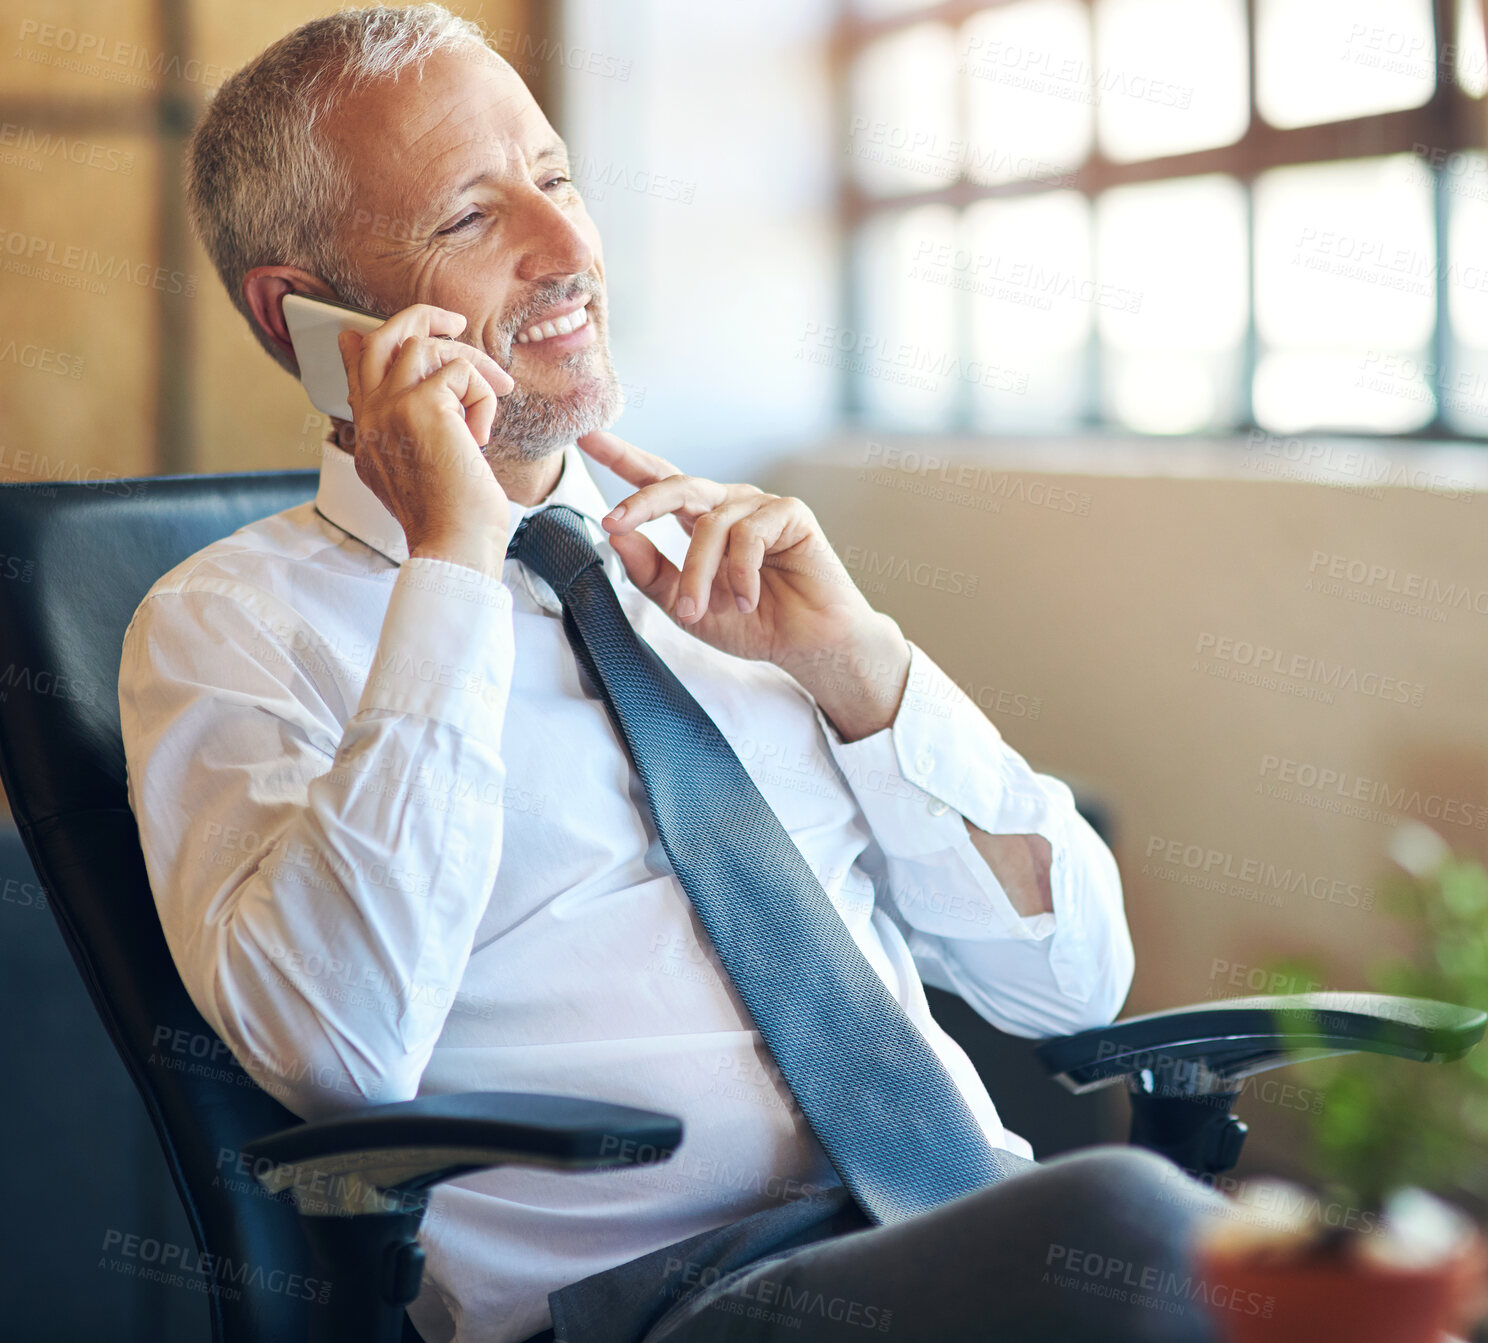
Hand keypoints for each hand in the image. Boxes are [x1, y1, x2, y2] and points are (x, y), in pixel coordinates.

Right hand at [337, 304, 514, 574]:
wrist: (452, 546)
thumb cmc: (448, 518)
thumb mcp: (420, 470)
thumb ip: (412, 432)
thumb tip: (433, 404)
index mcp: (368, 433)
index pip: (357, 367)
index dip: (373, 339)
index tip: (399, 331)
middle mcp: (370, 416)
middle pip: (380, 337)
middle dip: (420, 317)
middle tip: (455, 323)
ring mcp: (389, 408)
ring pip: (423, 344)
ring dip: (470, 364)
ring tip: (495, 394)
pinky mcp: (421, 406)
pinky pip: (461, 372)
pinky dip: (483, 398)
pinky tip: (480, 438)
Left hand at [579, 430, 910, 739]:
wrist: (806, 646)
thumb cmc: (751, 624)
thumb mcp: (685, 606)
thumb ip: (650, 573)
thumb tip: (615, 535)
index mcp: (700, 519)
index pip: (658, 480)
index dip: (623, 457)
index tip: (585, 436)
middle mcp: (728, 505)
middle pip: (676, 485)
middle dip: (642, 502)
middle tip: (613, 522)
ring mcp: (759, 506)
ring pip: (710, 525)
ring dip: (699, 575)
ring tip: (700, 613)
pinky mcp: (790, 515)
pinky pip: (749, 535)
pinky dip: (741, 574)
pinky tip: (748, 601)